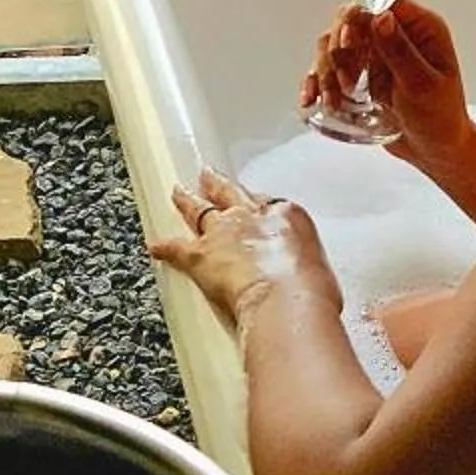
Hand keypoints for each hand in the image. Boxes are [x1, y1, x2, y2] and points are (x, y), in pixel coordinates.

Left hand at [148, 167, 341, 332]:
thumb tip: (308, 282)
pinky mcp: (200, 256)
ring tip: (179, 192)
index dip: (254, 202)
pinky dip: (165, 247)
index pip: (266, 202)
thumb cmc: (310, 290)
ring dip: (188, 201)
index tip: (251, 203)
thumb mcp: (320, 270)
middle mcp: (250, 217)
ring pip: (200, 210)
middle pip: (229, 194)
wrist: (286, 301)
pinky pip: (176, 248)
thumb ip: (305, 268)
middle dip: (217, 183)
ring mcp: (222, 233)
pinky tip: (155, 246)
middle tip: (207, 173)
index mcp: (285, 216)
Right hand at [301, 0, 474, 177]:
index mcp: (419, 29)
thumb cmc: (440, 118)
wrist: (436, 151)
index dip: (356, 18)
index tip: (347, 43)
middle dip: (338, 52)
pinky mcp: (361, 75)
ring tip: (334, 102)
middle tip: (347, 84)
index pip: (380, 4)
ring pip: (334, 47)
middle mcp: (394, 35)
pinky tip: (310, 100)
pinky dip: (317, 83)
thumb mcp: (423, 85)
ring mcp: (376, 55)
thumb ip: (401, 52)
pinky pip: (330, 70)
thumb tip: (381, 17)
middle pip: (349, 23)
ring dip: (326, 72)